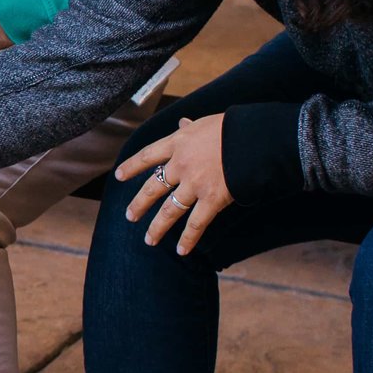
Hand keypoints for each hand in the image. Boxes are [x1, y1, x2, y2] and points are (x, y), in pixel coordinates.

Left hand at [115, 115, 231, 255]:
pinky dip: (188, 239)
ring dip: (158, 227)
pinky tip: (181, 250)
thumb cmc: (232, 127)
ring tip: (149, 239)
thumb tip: (181, 122)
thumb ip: (189, 127)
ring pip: (169, 210)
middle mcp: (181, 165)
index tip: (119, 176)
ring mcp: (194, 184)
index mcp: (177, 143)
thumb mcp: (204, 123)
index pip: (147, 156)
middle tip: (130, 216)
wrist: (253, 138)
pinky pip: (196, 224)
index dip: (132, 167)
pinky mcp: (212, 200)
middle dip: (139, 204)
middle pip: (152, 188)